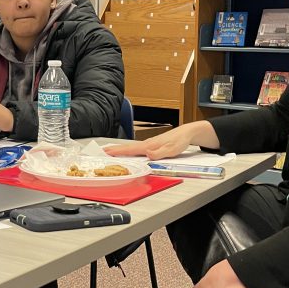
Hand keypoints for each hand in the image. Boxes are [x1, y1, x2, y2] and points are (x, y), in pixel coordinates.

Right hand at [104, 120, 218, 159]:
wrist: (187, 133)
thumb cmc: (180, 141)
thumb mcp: (172, 150)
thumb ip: (159, 153)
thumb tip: (148, 155)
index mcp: (149, 146)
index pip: (130, 149)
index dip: (117, 151)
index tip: (106, 152)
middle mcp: (147, 144)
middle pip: (127, 147)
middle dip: (114, 149)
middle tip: (101, 151)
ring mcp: (148, 144)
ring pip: (131, 147)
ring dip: (120, 149)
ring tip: (110, 152)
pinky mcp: (152, 145)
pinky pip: (136, 148)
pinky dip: (128, 150)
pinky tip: (127, 152)